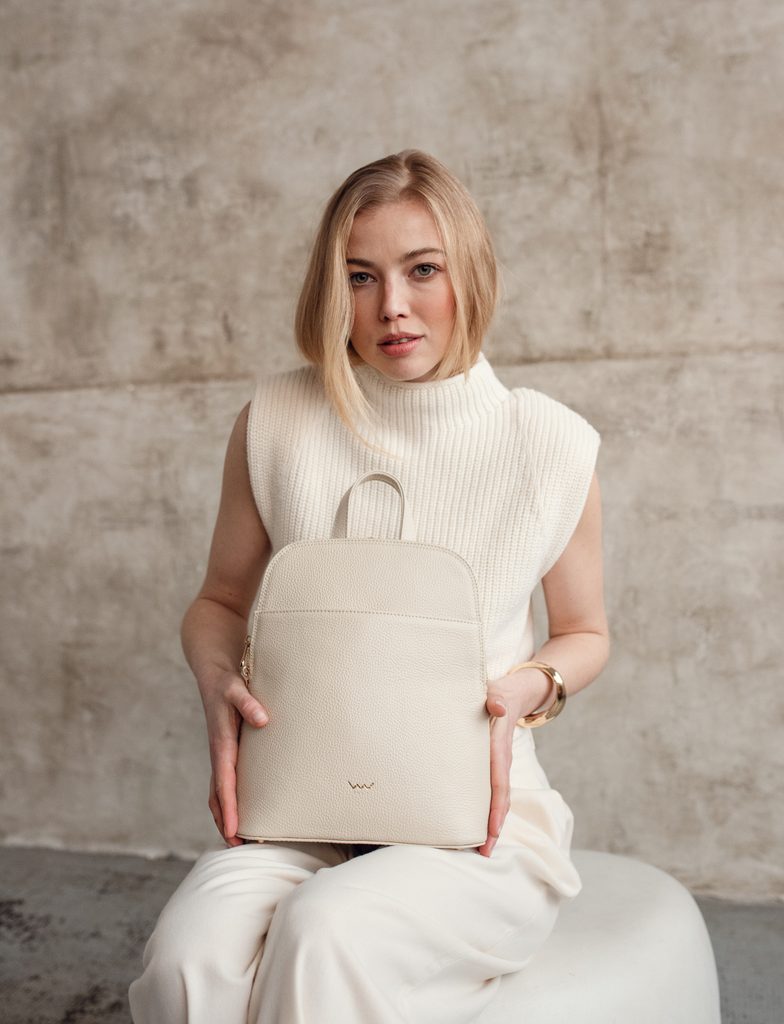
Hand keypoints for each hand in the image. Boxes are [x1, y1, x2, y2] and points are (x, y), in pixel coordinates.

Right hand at [199, 666, 268, 846]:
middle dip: (225, 821)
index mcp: (221, 743)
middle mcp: (219, 753)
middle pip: (218, 796)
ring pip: (219, 792)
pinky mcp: (227, 750)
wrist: (213, 673)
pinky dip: (229, 800)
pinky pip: (225, 782)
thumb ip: (248, 703)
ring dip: (226, 815)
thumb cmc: (227, 681)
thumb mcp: (236, 688)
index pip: (225, 782)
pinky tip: (243, 810)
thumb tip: (263, 721)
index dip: (229, 808)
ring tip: (240, 839)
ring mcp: (221, 754)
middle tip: (238, 847)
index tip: (233, 831)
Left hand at [476, 667, 552, 856]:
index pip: (498, 784)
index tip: (490, 832)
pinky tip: (474, 822)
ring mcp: (497, 763)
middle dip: (493, 827)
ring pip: (496, 798)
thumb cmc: (501, 692)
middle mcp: (500, 760)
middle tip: (483, 854)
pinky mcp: (491, 763)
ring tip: (479, 848)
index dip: (494, 809)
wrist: (517, 691)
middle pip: (499, 800)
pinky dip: (485, 808)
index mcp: (498, 748)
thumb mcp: (498, 692)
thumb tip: (496, 707)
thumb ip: (496, 699)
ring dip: (489, 822)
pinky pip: (491, 790)